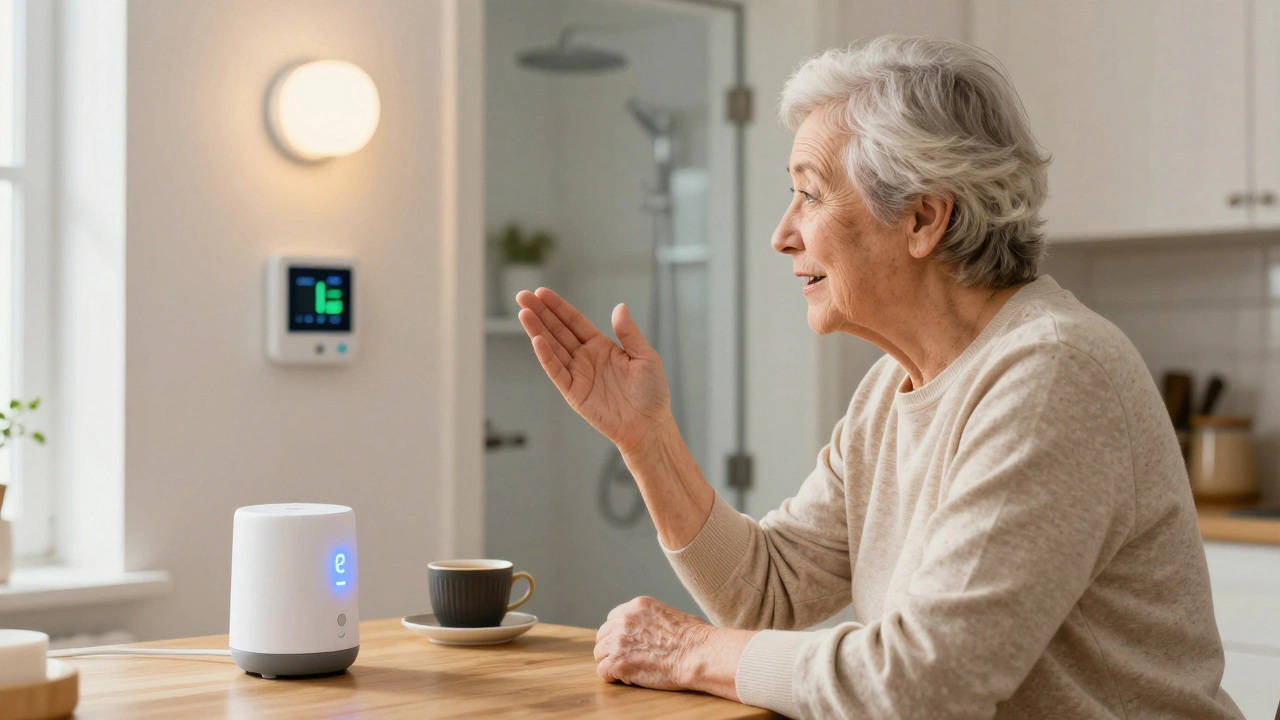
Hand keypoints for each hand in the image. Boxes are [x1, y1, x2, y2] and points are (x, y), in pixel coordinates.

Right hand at [516, 288, 670, 453]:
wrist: (649, 425)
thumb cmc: (651, 393)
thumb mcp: (645, 356)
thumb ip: (629, 333)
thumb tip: (619, 307)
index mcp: (601, 346)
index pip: (574, 322)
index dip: (558, 307)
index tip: (541, 293)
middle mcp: (585, 358)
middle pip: (558, 331)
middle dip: (540, 314)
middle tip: (522, 296)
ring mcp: (578, 375)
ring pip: (552, 348)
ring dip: (537, 330)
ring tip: (524, 313)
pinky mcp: (573, 393)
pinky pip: (557, 372)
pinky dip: (546, 356)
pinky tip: (536, 340)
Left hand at [593, 596, 708, 691]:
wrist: (698, 654)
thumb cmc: (695, 639)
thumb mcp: (671, 615)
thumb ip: (652, 620)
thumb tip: (652, 631)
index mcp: (637, 606)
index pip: (613, 618)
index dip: (619, 633)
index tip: (628, 644)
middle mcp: (624, 619)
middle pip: (603, 635)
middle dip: (612, 648)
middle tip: (626, 659)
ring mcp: (619, 641)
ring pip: (600, 653)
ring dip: (611, 662)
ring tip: (629, 670)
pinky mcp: (618, 662)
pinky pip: (603, 671)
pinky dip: (612, 677)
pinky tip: (627, 679)